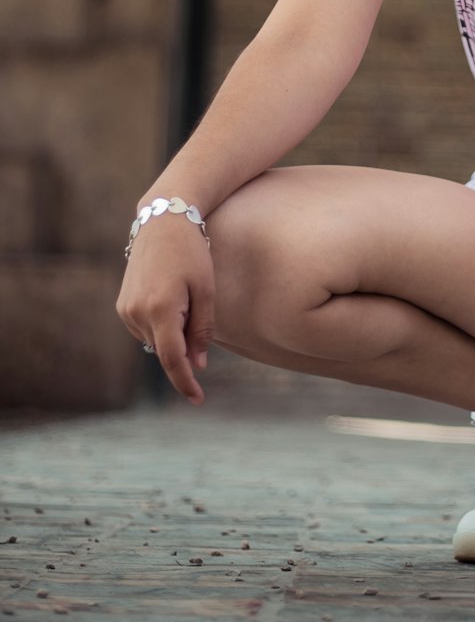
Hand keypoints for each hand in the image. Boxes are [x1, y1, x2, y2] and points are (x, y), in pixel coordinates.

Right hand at [116, 217, 215, 404]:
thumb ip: (202, 330)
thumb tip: (198, 365)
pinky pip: (145, 329)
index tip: (198, 400)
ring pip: (155, 341)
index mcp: (161, 309)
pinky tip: (170, 298)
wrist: (162, 221)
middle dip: (185, 347)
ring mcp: (125, 310)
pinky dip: (161, 325)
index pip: (173, 359)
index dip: (186, 382)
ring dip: (173, 334)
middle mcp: (137, 313)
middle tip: (198, 311)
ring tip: (183, 295)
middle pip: (166, 350)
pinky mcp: (122, 306)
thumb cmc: (191, 252)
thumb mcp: (206, 289)